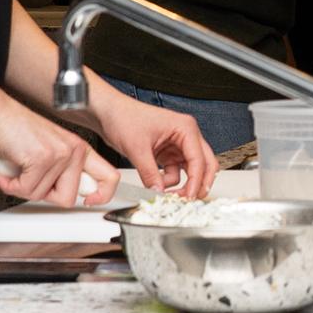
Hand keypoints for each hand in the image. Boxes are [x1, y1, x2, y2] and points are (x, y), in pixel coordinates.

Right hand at [0, 103, 119, 207]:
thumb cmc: (17, 131)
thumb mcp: (51, 149)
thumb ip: (65, 171)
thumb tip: (69, 196)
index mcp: (80, 148)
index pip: (109, 178)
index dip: (101, 196)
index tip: (88, 202)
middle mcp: (74, 150)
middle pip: (69, 198)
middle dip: (45, 195)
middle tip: (32, 180)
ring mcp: (59, 154)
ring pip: (43, 196)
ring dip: (23, 188)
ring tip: (17, 170)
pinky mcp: (41, 159)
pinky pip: (26, 190)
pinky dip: (11, 185)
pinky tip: (7, 172)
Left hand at [92, 88, 219, 197]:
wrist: (108, 113)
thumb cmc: (124, 117)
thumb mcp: (137, 148)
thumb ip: (150, 173)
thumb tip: (158, 191)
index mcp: (185, 128)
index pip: (198, 159)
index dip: (196, 181)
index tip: (190, 196)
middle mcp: (185, 135)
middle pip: (204, 164)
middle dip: (199, 183)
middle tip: (190, 198)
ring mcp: (177, 145)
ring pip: (191, 170)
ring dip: (183, 184)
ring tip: (170, 194)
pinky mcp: (167, 152)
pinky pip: (175, 172)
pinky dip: (169, 181)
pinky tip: (159, 184)